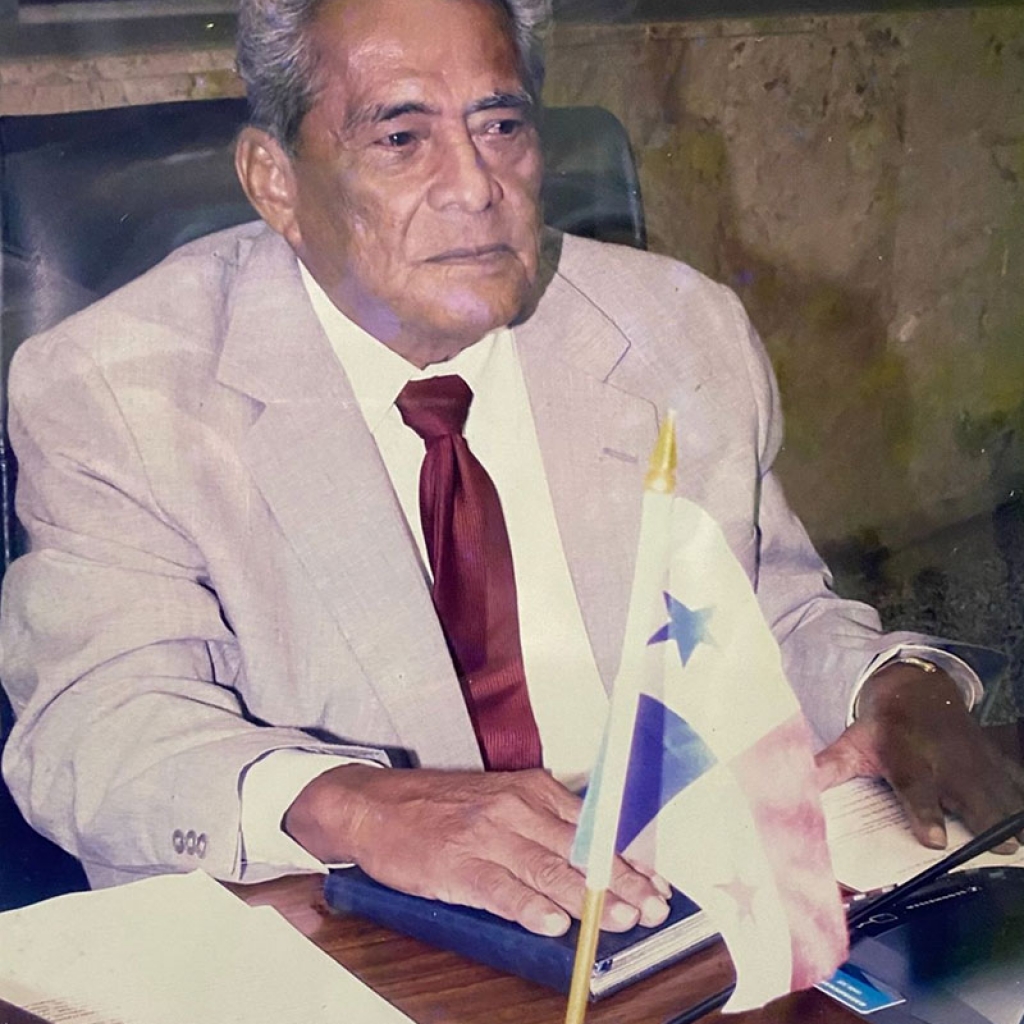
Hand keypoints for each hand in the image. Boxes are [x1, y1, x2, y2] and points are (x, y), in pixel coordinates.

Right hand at [284, 764, 670, 935]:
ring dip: (590, 900)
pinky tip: (552, 925)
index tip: (658, 881)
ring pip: (550, 870)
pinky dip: (530, 908)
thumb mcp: (499, 797)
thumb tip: (594, 855)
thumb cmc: (440, 805)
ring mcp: (486, 835)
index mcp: (530, 790)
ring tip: (620, 921)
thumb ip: (543, 820)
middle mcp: (514, 807)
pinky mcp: (457, 863)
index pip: (593, 826)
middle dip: (623, 883)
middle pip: (580, 850)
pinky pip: (501, 889)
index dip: (629, 857)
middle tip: (653, 908)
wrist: (374, 805)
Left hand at [815, 664, 1023, 850]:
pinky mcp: (1000, 765)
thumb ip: (827, 771)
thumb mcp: (852, 745)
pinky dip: (1020, 806)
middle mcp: (947, 762)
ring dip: (1009, 823)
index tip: (933, 840)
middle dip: (986, 826)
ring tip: (1010, 846)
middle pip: (975, 801)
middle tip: (995, 850)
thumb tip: (791, 792)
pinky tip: (1018, 827)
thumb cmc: (883, 730)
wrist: (918, 693)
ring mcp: (978, 764)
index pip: (917, 790)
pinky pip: (1019, 787)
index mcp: (907, 760)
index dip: (925, 815)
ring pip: (1006, 798)